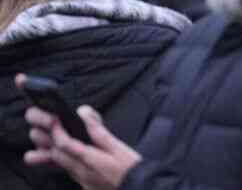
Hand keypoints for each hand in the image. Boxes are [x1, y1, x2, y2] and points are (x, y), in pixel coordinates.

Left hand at [24, 104, 140, 189]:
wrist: (138, 187)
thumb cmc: (130, 167)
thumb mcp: (118, 147)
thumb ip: (98, 131)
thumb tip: (83, 113)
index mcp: (89, 160)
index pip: (64, 144)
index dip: (57, 131)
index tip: (56, 120)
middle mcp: (80, 172)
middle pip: (56, 155)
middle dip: (49, 140)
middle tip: (49, 127)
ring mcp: (81, 180)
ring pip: (59, 164)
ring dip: (52, 151)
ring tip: (51, 140)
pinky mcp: (84, 184)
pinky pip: (68, 171)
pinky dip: (62, 160)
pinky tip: (65, 155)